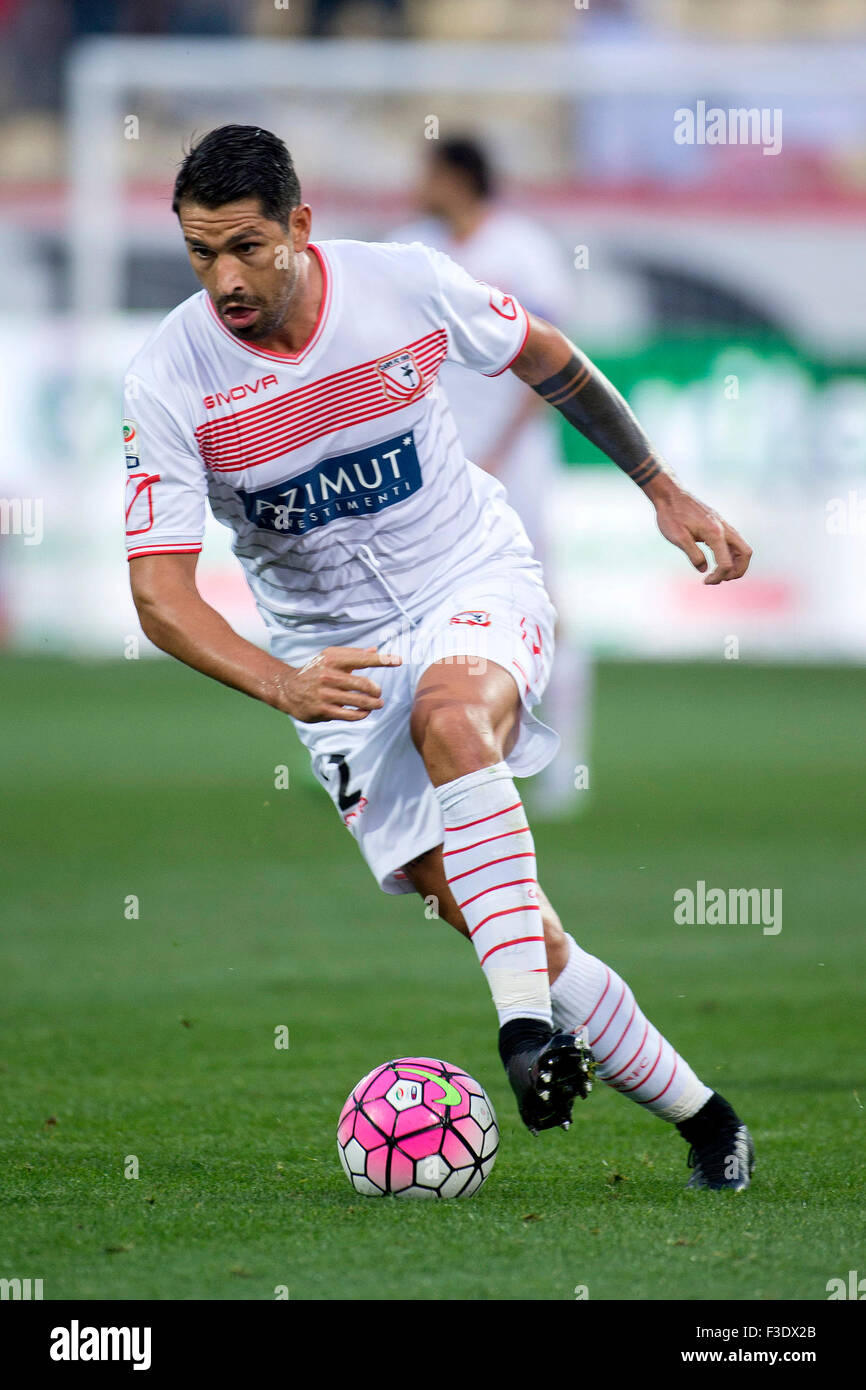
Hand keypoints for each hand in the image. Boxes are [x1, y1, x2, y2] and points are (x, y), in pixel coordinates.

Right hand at [284, 645, 400, 722]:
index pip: (362, 659)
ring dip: (373, 704)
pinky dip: (362, 714)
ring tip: (378, 704)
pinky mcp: (323, 710)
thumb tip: (376, 649)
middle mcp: (328, 675)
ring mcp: (325, 694)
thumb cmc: (314, 671)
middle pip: (363, 683)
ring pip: (358, 701)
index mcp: (332, 659)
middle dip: (376, 690)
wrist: (287, 688)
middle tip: (379, 693)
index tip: (398, 660)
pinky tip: (365, 712)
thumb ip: (354, 654)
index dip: (382, 660)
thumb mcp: (330, 657)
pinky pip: (349, 715)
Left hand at [645, 475, 751, 584]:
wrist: (670, 495)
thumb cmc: (671, 516)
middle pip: (745, 554)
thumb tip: (704, 569)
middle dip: (737, 571)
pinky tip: (715, 561)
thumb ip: (693, 554)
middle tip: (720, 579)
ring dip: (736, 564)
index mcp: (715, 533)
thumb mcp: (678, 537)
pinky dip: (730, 556)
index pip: (726, 563)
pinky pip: (734, 543)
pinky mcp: (720, 525)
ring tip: (718, 573)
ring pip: (742, 548)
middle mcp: (724, 529)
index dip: (718, 576)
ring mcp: (724, 526)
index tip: (705, 581)